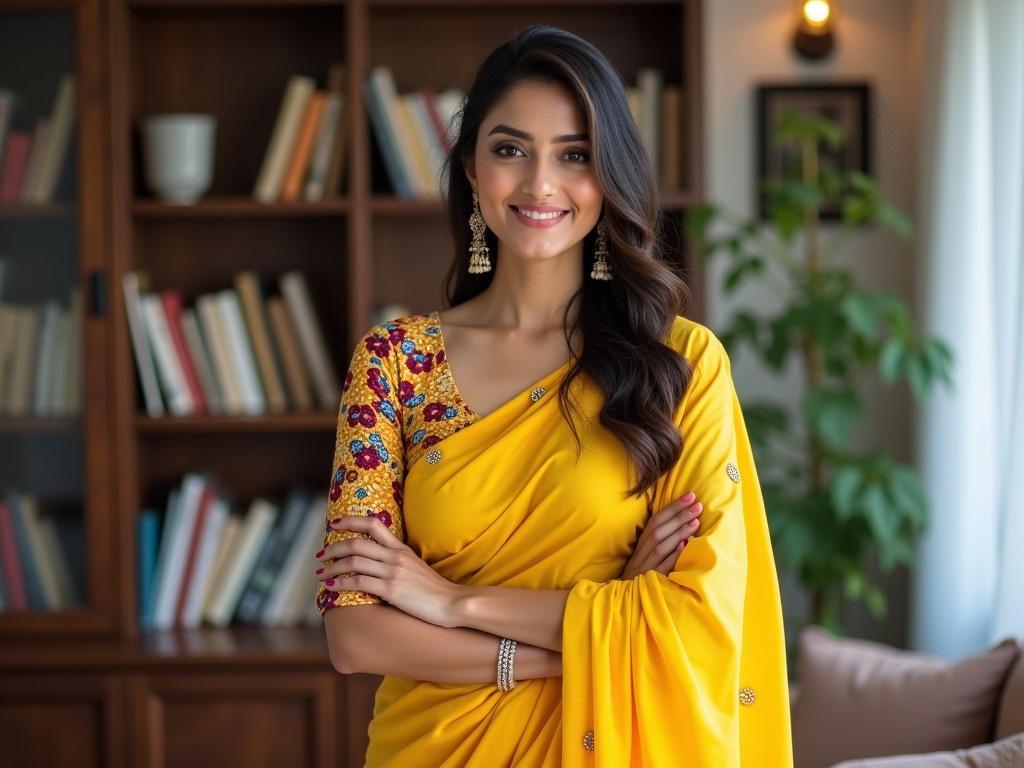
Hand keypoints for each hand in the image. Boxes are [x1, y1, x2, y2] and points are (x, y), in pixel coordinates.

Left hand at [316, 515, 461, 627]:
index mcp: (401, 548)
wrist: (452, 603)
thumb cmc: (435, 590)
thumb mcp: (416, 567)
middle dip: (333, 548)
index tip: (333, 524)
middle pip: (357, 543)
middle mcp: (395, 556)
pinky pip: (358, 583)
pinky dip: (340, 584)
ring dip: (332, 567)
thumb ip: (398, 561)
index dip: (350, 521)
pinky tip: (331, 587)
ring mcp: (393, 572)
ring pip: (354, 562)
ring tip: (320, 573)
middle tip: (320, 555)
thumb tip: (377, 564)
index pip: (373, 524)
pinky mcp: (391, 590)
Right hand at [620, 492, 702, 579]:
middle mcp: (640, 555)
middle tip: (698, 504)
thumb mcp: (645, 560)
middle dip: (678, 516)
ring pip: (660, 546)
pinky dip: (672, 556)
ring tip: (696, 521)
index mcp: (639, 547)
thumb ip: (659, 545)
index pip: (655, 522)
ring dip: (678, 532)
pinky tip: (684, 546)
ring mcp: (643, 568)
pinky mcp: (648, 582)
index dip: (672, 508)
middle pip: (658, 531)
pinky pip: (661, 567)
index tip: (690, 496)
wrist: (622, 604)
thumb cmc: (640, 580)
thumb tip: (681, 530)